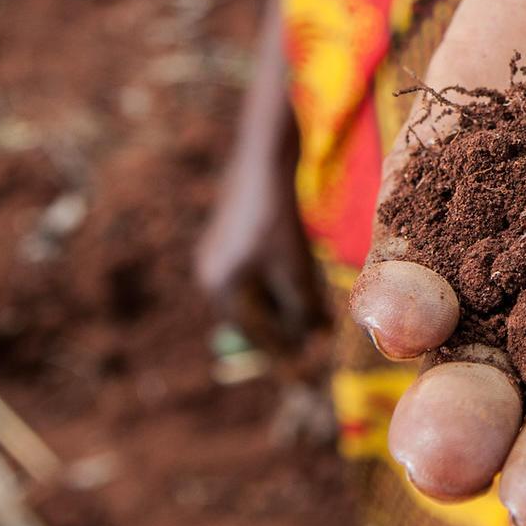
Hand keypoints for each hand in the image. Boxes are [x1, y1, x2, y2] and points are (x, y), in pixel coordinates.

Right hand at [197, 151, 315, 348]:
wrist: (264, 158)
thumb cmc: (277, 217)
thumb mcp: (293, 268)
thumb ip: (302, 306)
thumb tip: (316, 340)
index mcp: (218, 286)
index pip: (254, 332)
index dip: (285, 349)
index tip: (308, 367)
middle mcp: (209, 274)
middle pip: (252, 315)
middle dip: (285, 328)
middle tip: (316, 341)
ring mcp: (217, 254)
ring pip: (255, 294)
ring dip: (283, 306)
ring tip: (314, 315)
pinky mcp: (229, 237)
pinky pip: (254, 274)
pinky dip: (277, 284)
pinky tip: (299, 283)